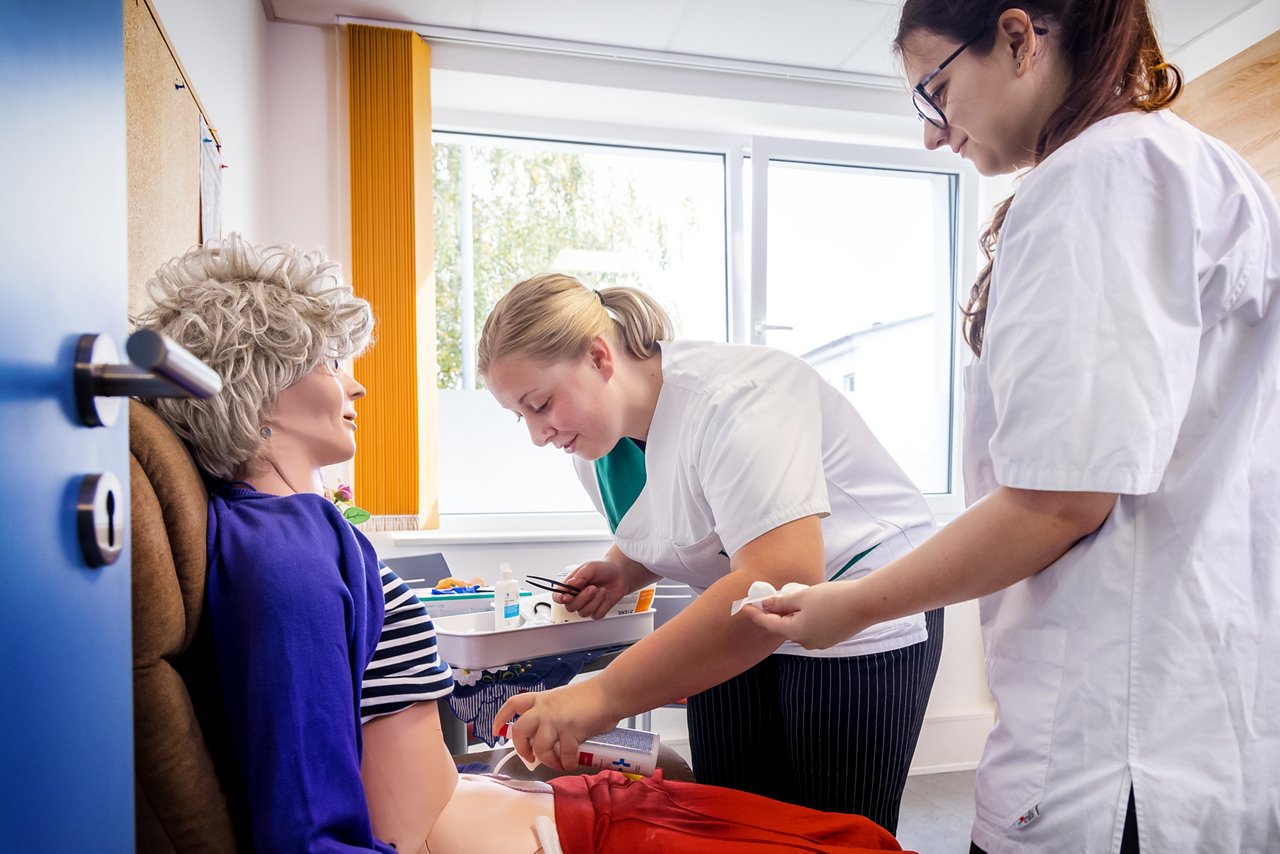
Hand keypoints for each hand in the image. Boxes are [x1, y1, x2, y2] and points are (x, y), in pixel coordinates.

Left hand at [492, 680, 620, 769]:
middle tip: (531, 757)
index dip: (501, 718)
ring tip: (558, 763)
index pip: (513, 705)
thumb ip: (552, 715)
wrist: (609, 693)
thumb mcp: (562, 700)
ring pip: (539, 748)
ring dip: (548, 760)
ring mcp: (556, 720)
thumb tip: (550, 739)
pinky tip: (572, 762)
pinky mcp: (570, 731)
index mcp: (541, 699)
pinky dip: (567, 763)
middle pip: (519, 731)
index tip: (496, 731)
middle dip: (522, 749)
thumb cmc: (591, 697)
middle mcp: (544, 709)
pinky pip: (564, 755)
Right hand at [556, 559, 629, 619]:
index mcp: (570, 586)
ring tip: (601, 590)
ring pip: (584, 613)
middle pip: (570, 607)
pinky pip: (596, 615)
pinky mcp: (597, 610)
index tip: (567, 597)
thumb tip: (570, 584)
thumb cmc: (603, 568)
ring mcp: (587, 605)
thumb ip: (580, 575)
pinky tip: (605, 596)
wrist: (620, 573)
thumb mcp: (591, 567)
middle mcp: (577, 597)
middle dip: (582, 598)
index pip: (558, 596)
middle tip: (592, 588)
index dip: (560, 599)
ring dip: (594, 601)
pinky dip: (602, 605)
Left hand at [740, 580, 867, 649]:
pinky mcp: (832, 638)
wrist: (865, 604)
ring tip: (791, 598)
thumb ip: (782, 602)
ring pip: (799, 627)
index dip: (756, 614)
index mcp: (796, 632)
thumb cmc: (833, 598)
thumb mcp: (803, 596)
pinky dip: (805, 618)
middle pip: (784, 627)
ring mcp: (821, 642)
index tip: (744, 607)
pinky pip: (812, 628)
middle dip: (776, 613)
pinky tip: (809, 605)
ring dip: (792, 615)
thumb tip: (766, 605)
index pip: (769, 624)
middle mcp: (807, 642)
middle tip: (768, 597)